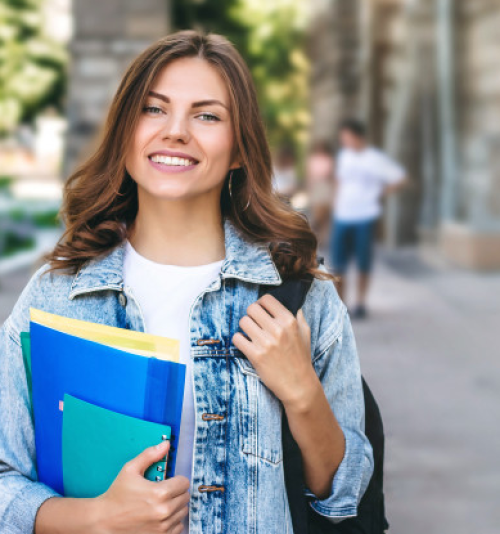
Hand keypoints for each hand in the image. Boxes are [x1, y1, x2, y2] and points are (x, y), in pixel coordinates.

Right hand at [94, 440, 189, 533]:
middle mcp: (164, 512)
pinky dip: (173, 520)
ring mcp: (163, 527)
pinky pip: (178, 526)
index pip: (184, 483)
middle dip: (177, 492)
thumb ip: (150, 455)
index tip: (169, 481)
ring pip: (183, 511)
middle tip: (164, 491)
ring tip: (161, 503)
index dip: (177, 479)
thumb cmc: (117, 495)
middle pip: (185, 497)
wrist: (104, 520)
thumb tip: (165, 444)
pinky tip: (161, 515)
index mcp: (160, 493)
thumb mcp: (130, 469)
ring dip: (176, 506)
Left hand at [232, 294, 318, 410]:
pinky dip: (239, 340)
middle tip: (254, 323)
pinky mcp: (256, 355)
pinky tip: (246, 344)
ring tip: (250, 334)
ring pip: (243, 322)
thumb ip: (299, 318)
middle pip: (252, 308)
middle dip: (251, 315)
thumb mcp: (305, 334)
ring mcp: (266, 343)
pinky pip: (237, 338)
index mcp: (289, 321)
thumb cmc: (301, 359)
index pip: (267, 299)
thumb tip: (295, 304)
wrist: (298, 385)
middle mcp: (278, 329)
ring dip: (245, 328)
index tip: (261, 311)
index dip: (261, 304)